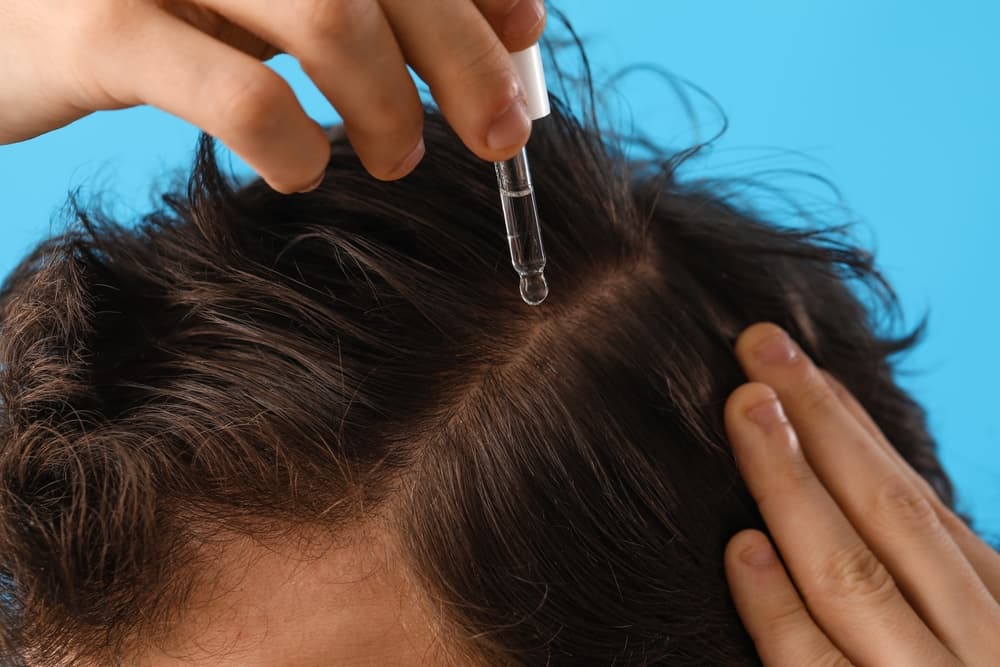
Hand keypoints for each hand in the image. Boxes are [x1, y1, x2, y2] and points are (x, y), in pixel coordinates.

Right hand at [0, 0, 545, 191]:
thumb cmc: (150, 7)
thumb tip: (513, 16)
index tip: (522, 33)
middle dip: (463, 57)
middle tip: (497, 134)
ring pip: (331, 16)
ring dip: (389, 106)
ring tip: (399, 160)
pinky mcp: (102, 28)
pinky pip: (240, 93)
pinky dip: (295, 145)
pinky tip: (301, 171)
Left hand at [723, 323, 999, 665]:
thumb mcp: (967, 634)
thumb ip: (920, 580)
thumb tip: (838, 475)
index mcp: (996, 610)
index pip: (915, 504)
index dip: (855, 431)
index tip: (803, 371)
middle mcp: (976, 645)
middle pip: (888, 515)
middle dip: (820, 421)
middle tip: (759, 346)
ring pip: (852, 576)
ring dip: (791, 484)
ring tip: (745, 408)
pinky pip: (815, 666)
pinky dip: (777, 608)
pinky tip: (742, 548)